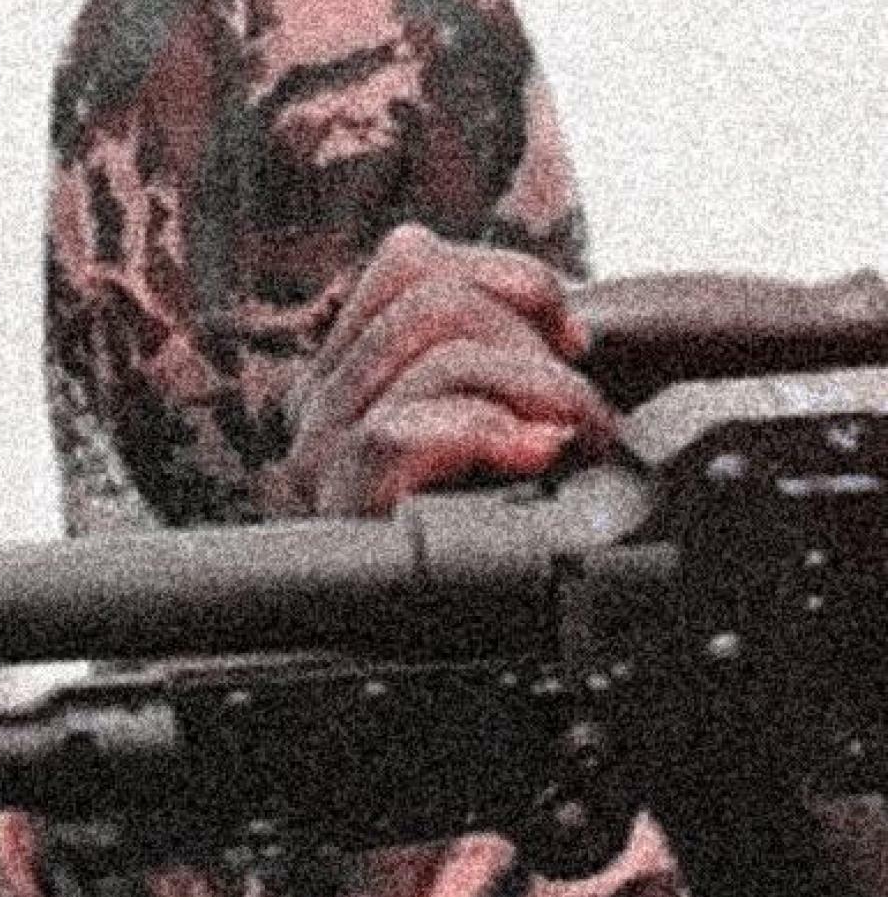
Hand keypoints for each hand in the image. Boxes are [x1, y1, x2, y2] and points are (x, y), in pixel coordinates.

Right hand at [275, 225, 617, 517]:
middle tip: (577, 412)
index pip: (410, 260)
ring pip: (431, 353)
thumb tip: (496, 280)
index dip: (511, 282)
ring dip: (532, 391)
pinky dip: (483, 434)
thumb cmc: (512, 519)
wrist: (502, 636)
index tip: (570, 341)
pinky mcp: (342, 507)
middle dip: (530, 344)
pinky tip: (530, 457)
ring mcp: (323, 456)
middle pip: (431, 298)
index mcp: (349, 368)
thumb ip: (475, 337)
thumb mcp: (490, 404)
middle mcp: (318, 405)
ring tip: (569, 442)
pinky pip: (401, 431)